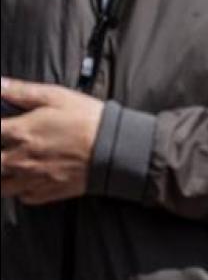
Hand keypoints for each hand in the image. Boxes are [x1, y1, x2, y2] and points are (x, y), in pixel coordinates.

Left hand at [0, 78, 103, 204]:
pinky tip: (29, 178)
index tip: (4, 126)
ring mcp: (31, 178)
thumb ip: (21, 91)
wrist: (114, 148)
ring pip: (1, 185)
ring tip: (12, 164)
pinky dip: (22, 189)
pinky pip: (23, 196)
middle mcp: (19, 159)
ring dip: (4, 174)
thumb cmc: (87, 119)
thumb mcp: (56, 96)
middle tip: (9, 145)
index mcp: (20, 132)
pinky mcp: (46, 192)